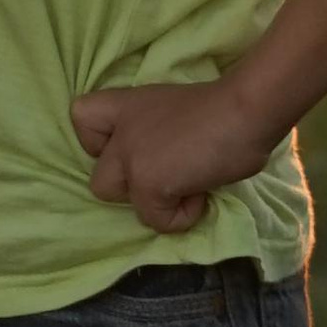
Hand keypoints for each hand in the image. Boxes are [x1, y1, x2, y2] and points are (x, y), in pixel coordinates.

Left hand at [70, 76, 271, 236]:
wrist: (245, 110)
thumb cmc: (224, 106)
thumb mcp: (174, 111)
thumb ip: (154, 133)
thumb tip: (169, 167)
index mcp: (126, 106)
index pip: (80, 117)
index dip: (100, 143)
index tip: (135, 146)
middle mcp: (121, 132)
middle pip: (99, 180)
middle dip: (132, 187)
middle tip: (168, 174)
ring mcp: (131, 159)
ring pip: (125, 203)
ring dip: (157, 202)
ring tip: (190, 184)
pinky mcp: (148, 185)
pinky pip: (157, 220)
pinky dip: (184, 215)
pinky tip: (203, 192)